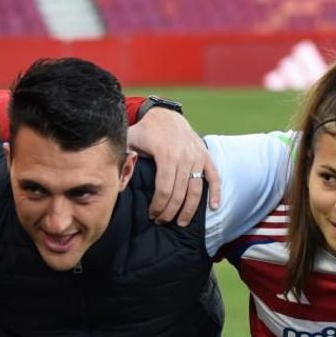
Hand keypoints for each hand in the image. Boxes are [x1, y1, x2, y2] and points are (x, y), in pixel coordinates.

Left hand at [126, 107, 220, 225]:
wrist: (165, 114)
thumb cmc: (144, 131)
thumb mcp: (129, 142)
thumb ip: (125, 162)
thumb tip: (119, 186)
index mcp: (165, 154)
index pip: (164, 189)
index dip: (158, 206)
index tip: (152, 215)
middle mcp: (184, 156)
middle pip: (179, 193)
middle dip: (170, 211)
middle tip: (162, 221)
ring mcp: (197, 156)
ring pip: (196, 190)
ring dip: (189, 209)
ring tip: (180, 222)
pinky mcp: (205, 156)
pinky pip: (214, 176)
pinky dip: (216, 192)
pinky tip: (214, 207)